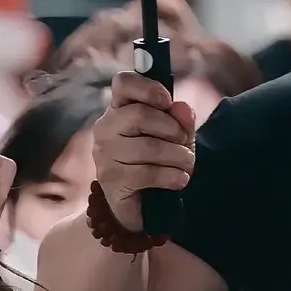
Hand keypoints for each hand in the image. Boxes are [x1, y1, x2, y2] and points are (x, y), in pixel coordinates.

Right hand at [92, 74, 195, 234]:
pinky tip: (179, 180)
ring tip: (187, 165)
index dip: (148, 88)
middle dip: (171, 128)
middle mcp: (106, 128)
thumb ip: (181, 119)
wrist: (146, 206)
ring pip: (146, 146)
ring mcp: (104, 155)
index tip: (166, 101)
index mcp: (119, 108)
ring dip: (177, 156)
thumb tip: (181, 108)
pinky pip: (145, 173)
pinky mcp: (110, 181)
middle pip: (139, 115)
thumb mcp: (177, 136)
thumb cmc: (159, 163)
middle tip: (184, 142)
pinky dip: (170, 176)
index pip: (123, 83)